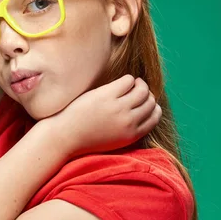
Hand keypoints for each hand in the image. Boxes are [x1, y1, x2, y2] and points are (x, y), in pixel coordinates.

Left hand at [45, 75, 161, 158]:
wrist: (65, 137)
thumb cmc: (86, 137)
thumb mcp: (114, 140)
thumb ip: (129, 129)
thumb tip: (139, 112)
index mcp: (132, 135)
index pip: (155, 117)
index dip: (153, 107)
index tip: (146, 102)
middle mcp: (129, 121)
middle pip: (150, 102)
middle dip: (147, 94)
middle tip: (138, 89)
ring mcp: (118, 108)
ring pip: (142, 90)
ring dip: (140, 84)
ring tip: (133, 82)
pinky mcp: (107, 95)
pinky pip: (128, 81)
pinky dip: (128, 79)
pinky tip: (121, 81)